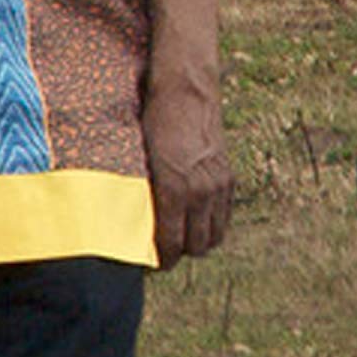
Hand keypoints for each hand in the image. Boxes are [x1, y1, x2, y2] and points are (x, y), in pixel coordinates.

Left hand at [145, 72, 231, 269]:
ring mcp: (218, 186)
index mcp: (174, 188)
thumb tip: (128, 217)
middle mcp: (200, 191)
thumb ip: (140, 189)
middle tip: (163, 255)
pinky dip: (212, 226)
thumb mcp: (137, 156)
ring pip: (214, 235)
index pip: (171, 241)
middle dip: (179, 255)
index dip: (162, 259)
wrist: (185, 93)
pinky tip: (196, 223)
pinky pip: (224, 217)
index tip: (151, 264)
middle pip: (196, 245)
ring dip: (198, 243)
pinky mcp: (228, 178)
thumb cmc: (151, 121)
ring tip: (180, 242)